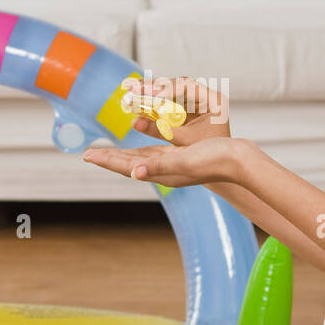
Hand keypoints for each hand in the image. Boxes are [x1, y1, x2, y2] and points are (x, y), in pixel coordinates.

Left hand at [82, 136, 250, 188]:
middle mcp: (163, 171)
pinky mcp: (180, 158)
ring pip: (139, 159)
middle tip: (89, 153)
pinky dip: (140, 151)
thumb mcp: (183, 161)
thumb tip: (133, 173)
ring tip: (107, 152)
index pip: (126, 165)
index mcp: (161, 171)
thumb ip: (157, 166)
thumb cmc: (213, 159)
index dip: (106, 159)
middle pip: (128, 163)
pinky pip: (153, 154)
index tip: (86, 155)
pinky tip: (138, 151)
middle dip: (108, 158)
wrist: (238, 160)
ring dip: (121, 155)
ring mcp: (171, 166)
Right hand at [121, 75, 231, 144]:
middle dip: (151, 86)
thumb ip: (161, 131)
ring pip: (169, 90)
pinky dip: (152, 100)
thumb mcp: (185, 142)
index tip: (149, 94)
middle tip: (130, 86)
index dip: (166, 89)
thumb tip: (135, 122)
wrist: (221, 164)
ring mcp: (195, 102)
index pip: (187, 86)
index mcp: (213, 101)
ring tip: (129, 89)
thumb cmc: (210, 155)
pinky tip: (137, 98)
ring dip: (149, 90)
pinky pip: (166, 100)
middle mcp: (204, 96)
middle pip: (175, 85)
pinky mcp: (185, 108)